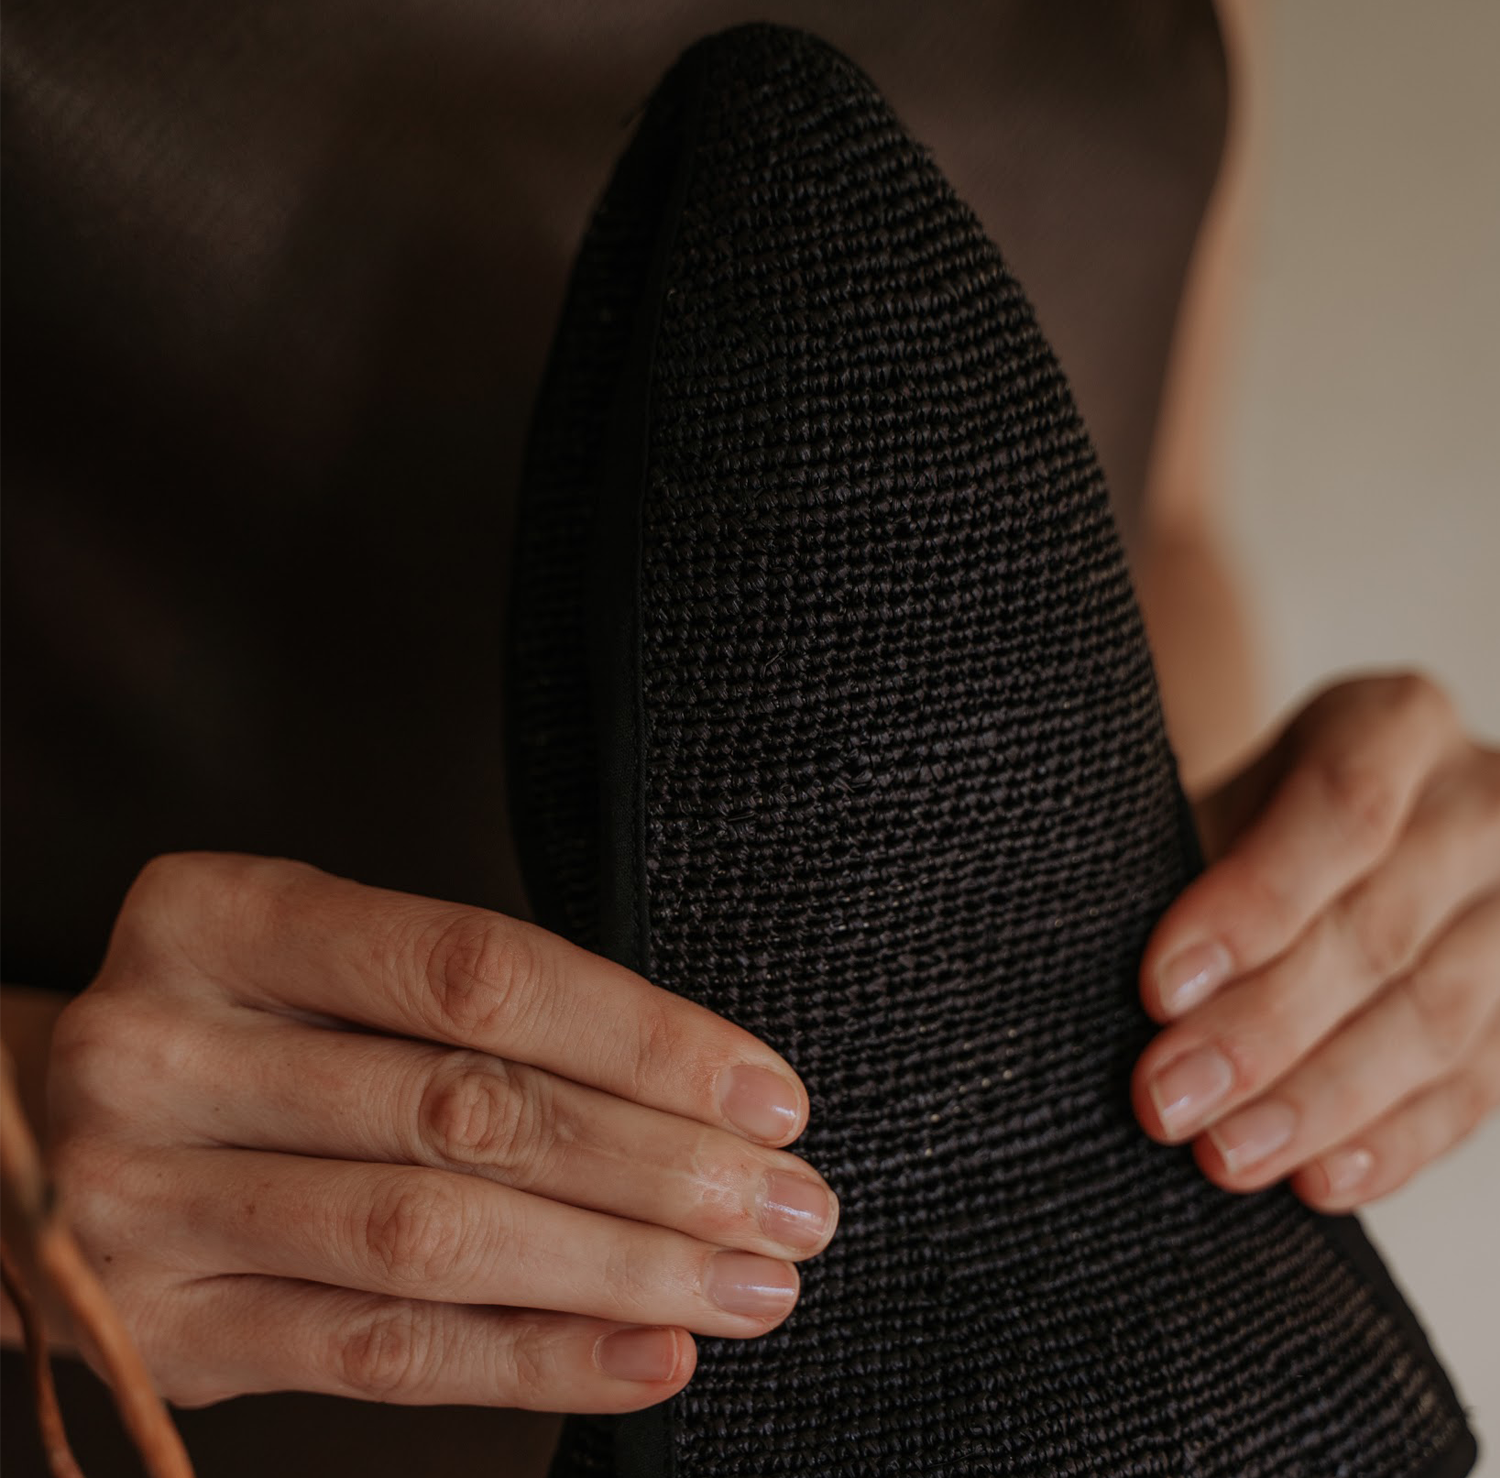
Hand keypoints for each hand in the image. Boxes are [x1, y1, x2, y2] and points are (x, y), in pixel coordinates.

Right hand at [45, 854, 835, 1409]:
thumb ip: (473, 1011)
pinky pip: (375, 1352)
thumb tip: (703, 1097)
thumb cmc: (250, 1029)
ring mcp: (137, 1196)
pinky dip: (531, 1359)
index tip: (767, 1095)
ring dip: (621, 1271)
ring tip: (750, 1285)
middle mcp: (160, 1045)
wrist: (38, 1136)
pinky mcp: (153, 1328)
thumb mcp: (326, 969)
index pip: (476, 971)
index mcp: (221, 915)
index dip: (643, 1038)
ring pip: (433, 1240)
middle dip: (660, 1167)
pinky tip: (648, 1354)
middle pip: (466, 1110)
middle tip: (791, 1202)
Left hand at [1133, 672, 1499, 1208]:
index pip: (1340, 810)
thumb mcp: (1224, 807)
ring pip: (1434, 1017)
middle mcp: (1480, 804)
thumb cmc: (1254, 822)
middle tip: (1166, 1098)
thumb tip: (1154, 1000)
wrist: (1328, 841)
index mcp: (1397, 724)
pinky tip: (1321, 1180)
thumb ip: (1195, 873)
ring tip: (1225, 1154)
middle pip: (1378, 929)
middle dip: (1263, 1028)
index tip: (1159, 988)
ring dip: (1319, 1101)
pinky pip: (1477, 1086)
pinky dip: (1393, 1141)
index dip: (1252, 905)